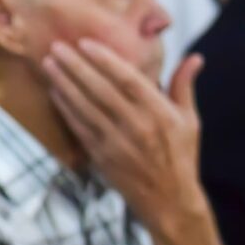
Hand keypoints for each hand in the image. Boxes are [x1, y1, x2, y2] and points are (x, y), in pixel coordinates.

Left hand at [44, 39, 208, 233]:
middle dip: (76, 67)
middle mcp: (137, 126)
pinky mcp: (101, 157)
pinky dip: (66, 109)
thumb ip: (184, 86)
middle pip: (100, 90)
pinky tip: (54, 92)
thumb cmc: (180, 156)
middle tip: (56, 47)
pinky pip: (79, 128)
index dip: (105, 60)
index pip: (128, 79)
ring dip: (64, 84)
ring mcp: (116, 143)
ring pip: (85, 107)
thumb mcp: (189, 120)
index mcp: (159, 113)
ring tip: (49, 64)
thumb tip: (195, 57)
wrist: (168, 200)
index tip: (85, 43)